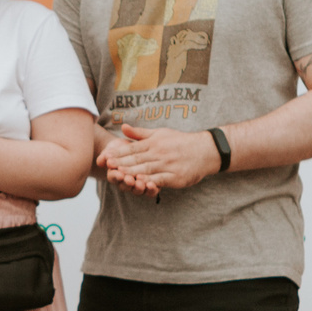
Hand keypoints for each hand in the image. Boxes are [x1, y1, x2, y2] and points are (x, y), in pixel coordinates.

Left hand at [99, 124, 215, 192]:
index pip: (132, 149)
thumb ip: (140, 134)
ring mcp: (167, 164)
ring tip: (118, 175)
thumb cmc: (181, 142)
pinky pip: (160, 179)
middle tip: (107, 167)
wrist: (205, 150)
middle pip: (137, 160)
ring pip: (146, 169)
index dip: (118, 154)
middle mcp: (159, 153)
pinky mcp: (175, 176)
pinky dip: (150, 181)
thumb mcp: (160, 133)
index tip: (106, 157)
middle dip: (121, 164)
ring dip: (131, 173)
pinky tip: (140, 183)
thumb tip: (123, 127)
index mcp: (153, 143)